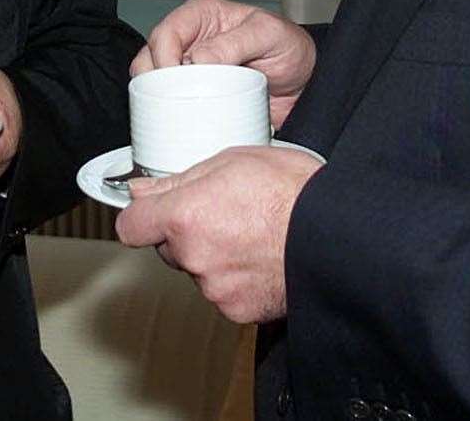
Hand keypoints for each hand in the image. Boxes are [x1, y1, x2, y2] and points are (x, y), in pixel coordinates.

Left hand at [114, 145, 322, 324]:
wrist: (338, 236)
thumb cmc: (293, 191)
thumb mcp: (233, 160)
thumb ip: (179, 179)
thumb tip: (142, 189)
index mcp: (185, 216)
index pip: (132, 226)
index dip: (143, 216)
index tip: (154, 211)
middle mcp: (194, 256)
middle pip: (169, 248)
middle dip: (187, 233)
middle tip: (225, 213)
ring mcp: (215, 288)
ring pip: (199, 270)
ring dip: (214, 256)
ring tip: (252, 234)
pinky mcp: (238, 310)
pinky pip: (224, 293)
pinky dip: (237, 279)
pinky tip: (261, 258)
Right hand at [132, 0, 317, 127]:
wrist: (305, 83)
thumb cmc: (290, 49)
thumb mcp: (270, 36)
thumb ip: (236, 42)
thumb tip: (198, 59)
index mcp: (202, 14)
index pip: (165, 32)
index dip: (163, 56)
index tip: (177, 78)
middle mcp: (190, 39)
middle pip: (150, 57)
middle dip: (156, 80)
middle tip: (178, 100)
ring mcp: (189, 68)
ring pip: (151, 81)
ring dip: (158, 99)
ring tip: (182, 111)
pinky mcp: (192, 94)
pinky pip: (167, 103)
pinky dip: (169, 113)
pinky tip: (184, 120)